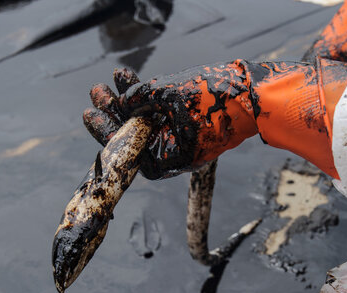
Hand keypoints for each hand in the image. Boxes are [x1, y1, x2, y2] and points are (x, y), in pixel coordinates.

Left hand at [83, 63, 258, 178]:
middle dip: (115, 112)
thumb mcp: (169, 93)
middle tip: (97, 91)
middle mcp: (172, 156)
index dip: (106, 131)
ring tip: (112, 79)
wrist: (255, 96)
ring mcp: (181, 143)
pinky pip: (162, 117)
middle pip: (134, 136)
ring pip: (147, 123)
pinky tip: (131, 78)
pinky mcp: (189, 129)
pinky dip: (149, 100)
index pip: (127, 150)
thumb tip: (122, 100)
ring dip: (129, 101)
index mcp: (166, 160)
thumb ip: (140, 97)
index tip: (91, 113)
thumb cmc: (216, 99)